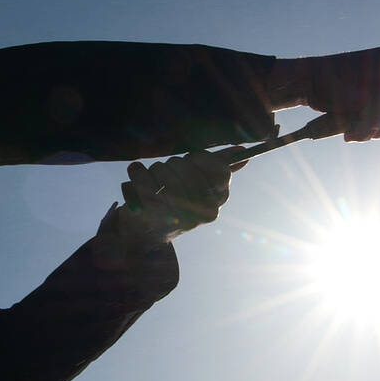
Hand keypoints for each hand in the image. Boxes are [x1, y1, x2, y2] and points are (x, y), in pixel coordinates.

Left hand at [112, 149, 239, 245]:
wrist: (149, 229)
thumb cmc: (178, 198)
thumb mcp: (201, 182)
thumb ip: (221, 166)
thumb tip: (243, 151)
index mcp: (218, 200)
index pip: (218, 169)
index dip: (200, 159)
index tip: (189, 160)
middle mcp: (204, 211)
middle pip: (186, 169)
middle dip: (173, 164)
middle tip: (167, 170)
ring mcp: (180, 217)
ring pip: (165, 173)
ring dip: (155, 169)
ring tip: (153, 177)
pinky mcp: (154, 217)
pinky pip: (145, 183)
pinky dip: (138, 173)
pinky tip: (136, 171)